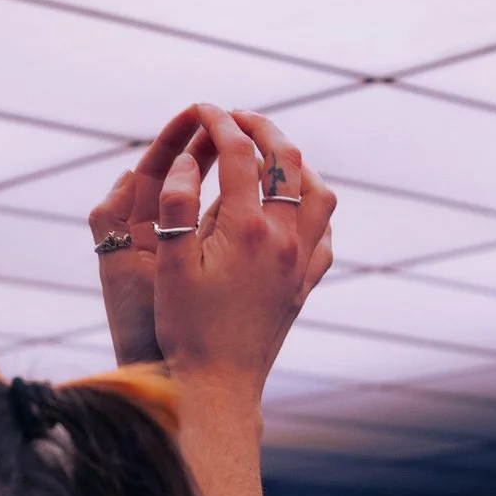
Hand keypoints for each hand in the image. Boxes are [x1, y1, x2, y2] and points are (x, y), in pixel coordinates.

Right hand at [126, 104, 335, 397]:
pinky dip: (314, 209)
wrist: (219, 388)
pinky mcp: (304, 287)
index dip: (219, 122)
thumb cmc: (185, 330)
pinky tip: (295, 210)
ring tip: (269, 158)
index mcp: (248, 229)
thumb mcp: (169, 266)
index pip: (239, 153)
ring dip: (297, 165)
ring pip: (319, 193)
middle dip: (262, 129)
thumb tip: (186, 160)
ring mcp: (301, 263)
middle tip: (236, 119)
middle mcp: (285, 240)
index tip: (202, 108)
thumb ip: (176, 206)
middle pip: (287, 160)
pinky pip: (326, 236)